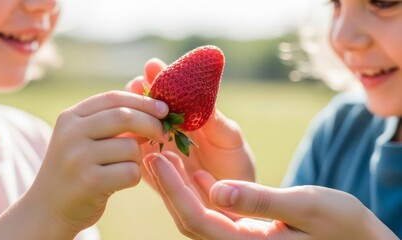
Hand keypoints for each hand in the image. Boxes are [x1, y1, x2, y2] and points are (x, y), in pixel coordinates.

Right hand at [18, 91, 167, 237]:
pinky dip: (133, 177)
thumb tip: (153, 108)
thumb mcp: (84, 138)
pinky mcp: (89, 182)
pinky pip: (131, 172)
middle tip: (164, 134)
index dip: (143, 101)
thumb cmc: (76, 169)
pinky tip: (119, 182)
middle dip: (151, 124)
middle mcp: (71, 133)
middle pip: (124, 116)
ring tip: (124, 166)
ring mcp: (78, 158)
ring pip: (131, 147)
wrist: (48, 209)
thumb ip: (111, 121)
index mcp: (71, 117)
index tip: (164, 109)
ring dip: (138, 157)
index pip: (113, 98)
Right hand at [127, 58, 255, 193]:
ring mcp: (160, 151)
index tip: (152, 65)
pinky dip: (133, 148)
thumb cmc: (236, 164)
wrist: (232, 200)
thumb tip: (203, 99)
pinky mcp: (155, 172)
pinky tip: (128, 139)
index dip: (162, 79)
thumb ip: (217, 122)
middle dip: (139, 95)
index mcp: (190, 118)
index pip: (171, 94)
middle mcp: (171, 131)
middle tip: (135, 83)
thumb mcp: (230, 139)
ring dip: (132, 119)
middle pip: (149, 109)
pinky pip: (141, 160)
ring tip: (128, 108)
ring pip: (139, 131)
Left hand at [143, 153, 397, 239]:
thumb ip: (260, 202)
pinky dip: (197, 189)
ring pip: (197, 213)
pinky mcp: (245, 230)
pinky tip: (191, 169)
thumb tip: (216, 191)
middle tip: (151, 152)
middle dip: (167, 186)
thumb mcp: (306, 208)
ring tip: (163, 155)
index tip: (156, 158)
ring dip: (178, 186)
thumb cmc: (341, 226)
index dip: (172, 190)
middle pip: (189, 217)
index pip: (197, 219)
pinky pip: (212, 211)